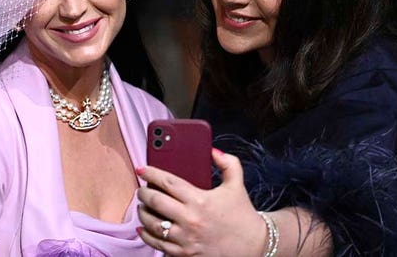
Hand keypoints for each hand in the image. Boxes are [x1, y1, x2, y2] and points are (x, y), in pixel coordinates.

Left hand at [136, 148, 266, 256]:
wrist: (254, 245)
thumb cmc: (242, 215)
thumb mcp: (237, 184)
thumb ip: (227, 163)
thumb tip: (212, 150)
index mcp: (200, 200)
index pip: (168, 182)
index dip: (151, 173)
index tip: (142, 169)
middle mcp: (191, 219)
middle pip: (155, 202)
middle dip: (144, 193)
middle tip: (142, 189)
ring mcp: (186, 238)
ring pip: (152, 224)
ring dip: (143, 213)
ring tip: (143, 206)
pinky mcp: (185, 254)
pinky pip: (158, 244)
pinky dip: (147, 235)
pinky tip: (144, 227)